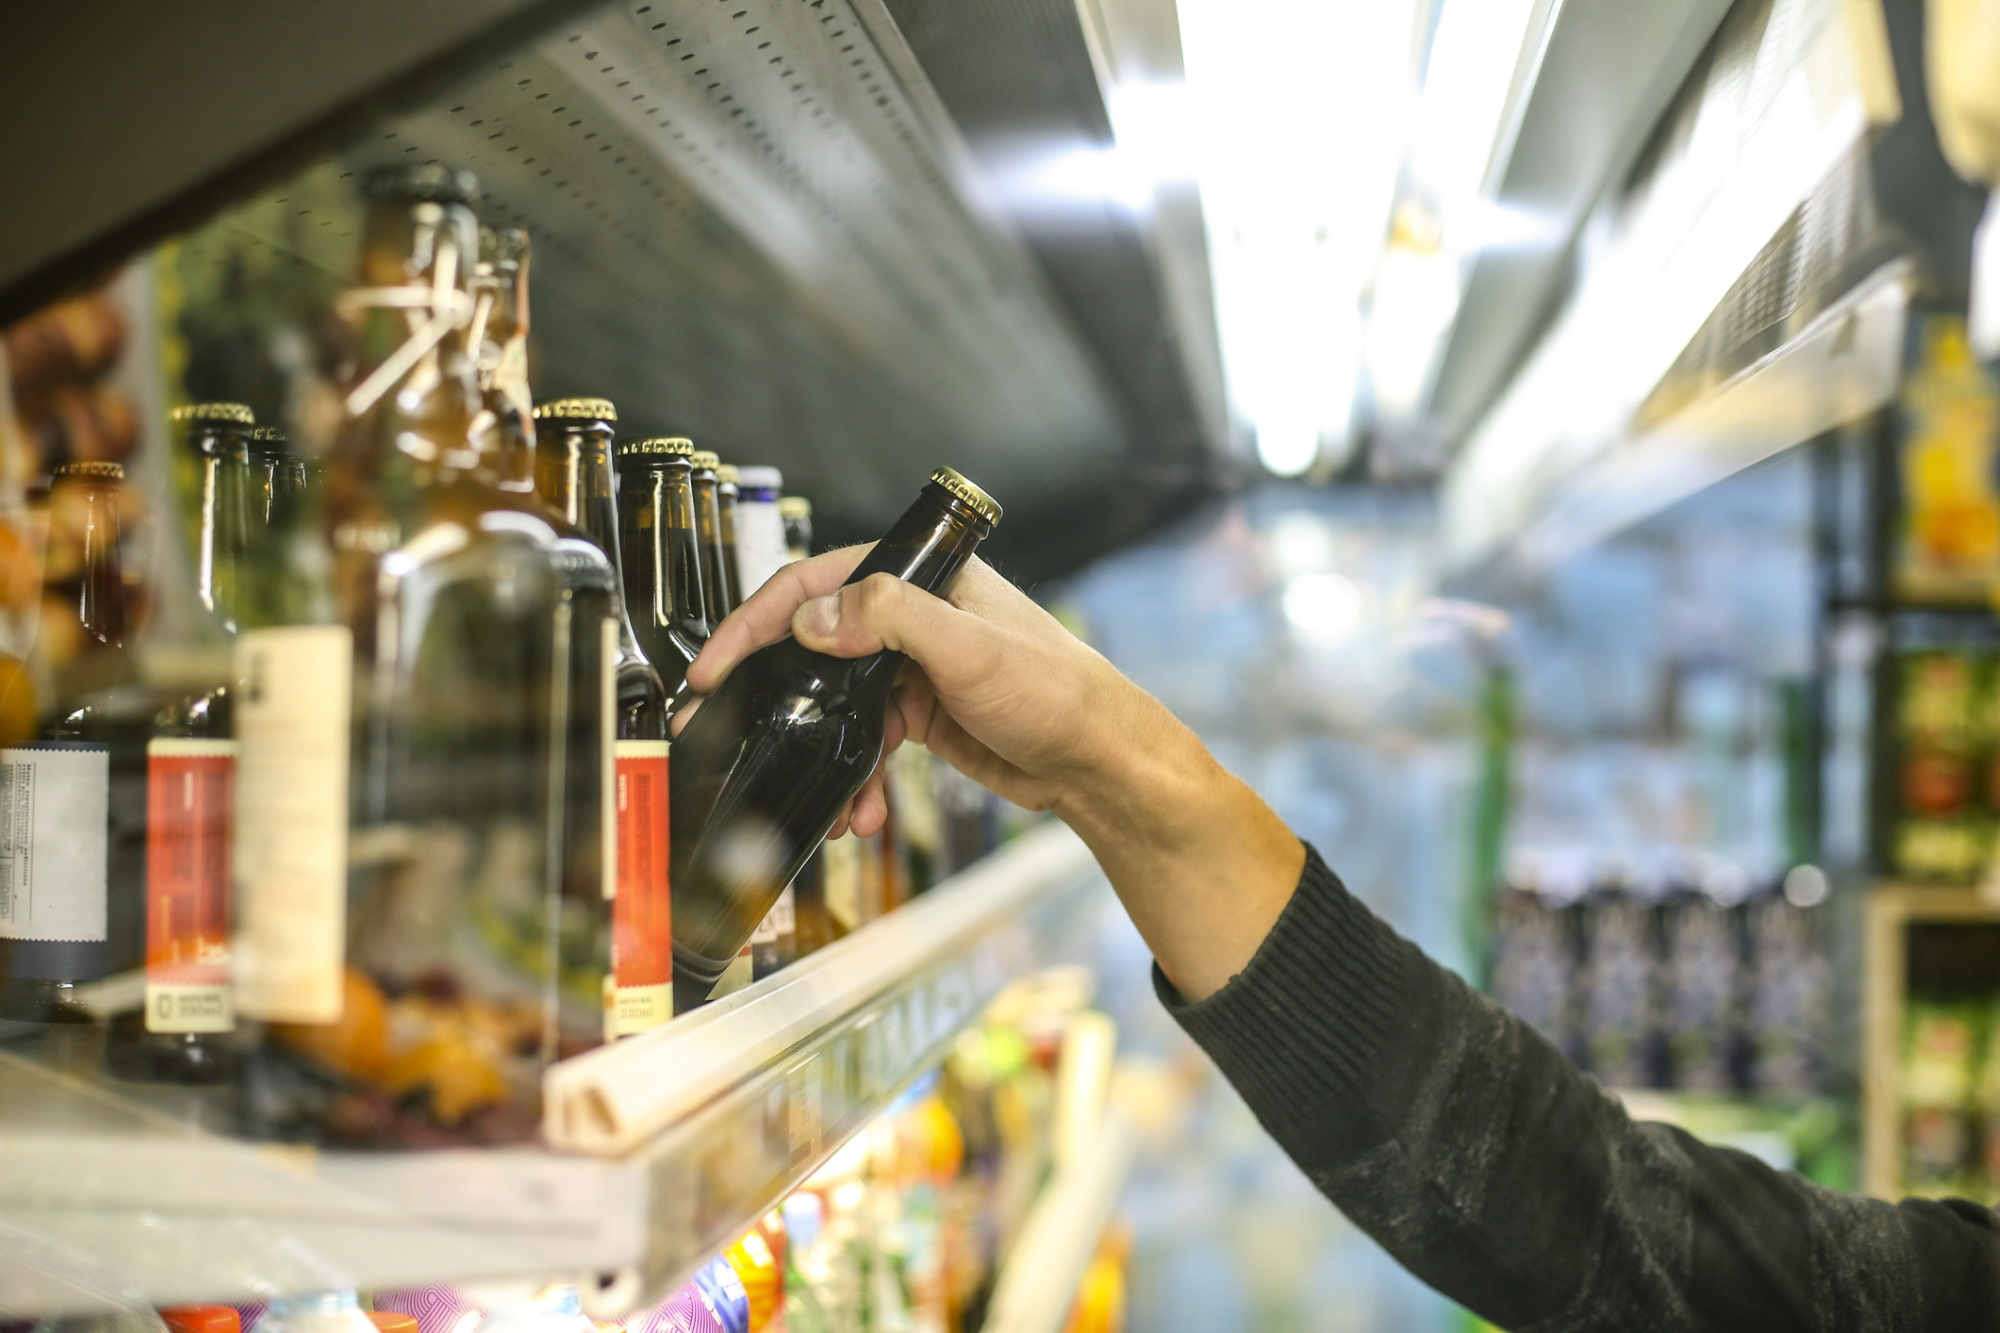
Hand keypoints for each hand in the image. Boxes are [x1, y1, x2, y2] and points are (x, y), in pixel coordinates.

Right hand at [681, 545, 1143, 838]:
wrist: (1100, 763)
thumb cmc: (1059, 692)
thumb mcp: (971, 647)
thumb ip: (891, 619)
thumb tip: (815, 618)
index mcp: (922, 578)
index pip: (815, 583)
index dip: (756, 622)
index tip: (716, 667)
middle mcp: (912, 616)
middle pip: (814, 643)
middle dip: (773, 692)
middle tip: (729, 726)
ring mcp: (913, 667)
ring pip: (837, 703)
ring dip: (821, 749)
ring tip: (822, 794)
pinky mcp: (921, 714)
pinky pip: (864, 741)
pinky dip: (855, 776)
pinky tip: (860, 810)